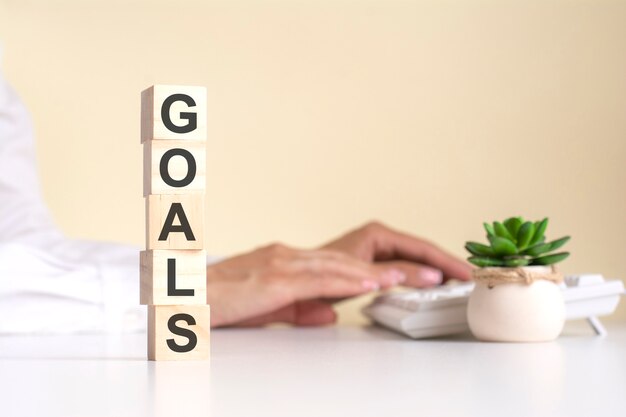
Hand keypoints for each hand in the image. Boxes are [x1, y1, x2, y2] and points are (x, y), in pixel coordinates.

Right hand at [206, 243, 405, 326]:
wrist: (184, 298)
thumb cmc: (216, 303)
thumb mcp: (265, 307)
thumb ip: (299, 308)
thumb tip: (330, 313)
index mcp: (283, 260)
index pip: (333, 263)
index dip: (365, 269)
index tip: (393, 275)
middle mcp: (286, 256)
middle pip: (343, 261)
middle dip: (380, 268)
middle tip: (414, 273)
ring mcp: (281, 264)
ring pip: (337, 266)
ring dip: (373, 273)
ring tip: (405, 278)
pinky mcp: (275, 279)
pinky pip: (320, 279)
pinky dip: (349, 281)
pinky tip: (371, 284)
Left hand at [323, 221, 471, 286]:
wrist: (296, 282)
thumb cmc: (322, 274)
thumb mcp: (366, 275)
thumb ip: (399, 274)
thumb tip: (431, 275)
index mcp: (378, 234)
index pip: (422, 247)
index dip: (446, 261)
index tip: (466, 272)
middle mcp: (378, 238)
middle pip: (421, 252)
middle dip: (445, 265)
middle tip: (470, 279)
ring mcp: (376, 250)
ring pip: (414, 261)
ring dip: (435, 271)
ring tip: (458, 284)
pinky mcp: (373, 264)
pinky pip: (404, 269)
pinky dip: (420, 277)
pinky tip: (432, 286)